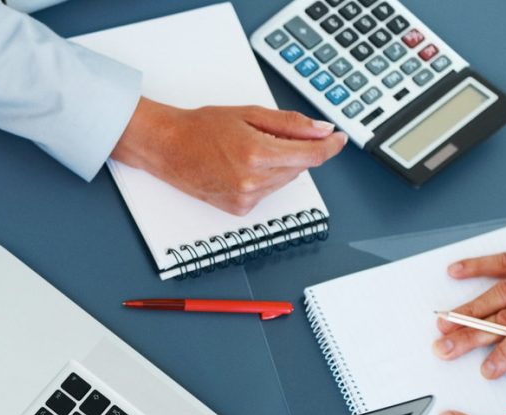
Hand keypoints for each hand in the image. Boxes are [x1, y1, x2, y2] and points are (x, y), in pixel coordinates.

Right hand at [112, 99, 345, 215]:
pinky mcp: (240, 209)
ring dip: (280, 164)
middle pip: (300, 167)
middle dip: (298, 149)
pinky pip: (268, 191)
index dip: (330, 146)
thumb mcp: (249, 113)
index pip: (311, 155)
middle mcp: (253, 182)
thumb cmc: (200, 128)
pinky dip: (265, 177)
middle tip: (275, 132)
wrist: (167, 148)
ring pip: (285, 180)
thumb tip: (322, 131)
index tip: (338, 138)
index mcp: (257, 154)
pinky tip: (242, 166)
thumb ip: (291, 124)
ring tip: (250, 148)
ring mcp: (246, 199)